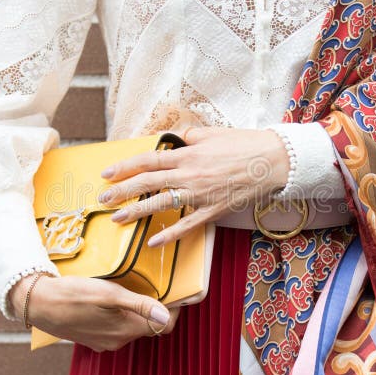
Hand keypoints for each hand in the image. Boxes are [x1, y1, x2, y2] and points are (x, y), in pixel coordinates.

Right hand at [9, 275, 179, 351]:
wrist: (38, 303)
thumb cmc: (74, 295)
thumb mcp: (110, 294)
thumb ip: (140, 305)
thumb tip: (166, 316)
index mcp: (126, 330)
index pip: (163, 326)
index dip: (172, 309)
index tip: (174, 291)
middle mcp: (118, 340)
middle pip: (148, 325)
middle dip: (154, 307)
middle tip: (155, 283)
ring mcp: (104, 341)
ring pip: (131, 325)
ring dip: (135, 309)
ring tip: (132, 286)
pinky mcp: (92, 337)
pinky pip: (114, 326)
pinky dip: (119, 313)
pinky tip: (110, 298)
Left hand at [96, 126, 290, 246]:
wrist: (272, 161)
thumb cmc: (244, 144)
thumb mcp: (212, 133)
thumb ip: (188, 138)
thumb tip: (173, 140)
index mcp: (187, 154)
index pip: (148, 160)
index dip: (124, 167)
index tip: (106, 174)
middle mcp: (189, 175)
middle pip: (147, 183)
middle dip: (122, 191)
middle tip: (103, 199)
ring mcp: (200, 195)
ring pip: (161, 204)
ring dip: (137, 212)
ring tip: (117, 219)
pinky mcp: (213, 211)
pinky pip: (187, 224)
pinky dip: (170, 234)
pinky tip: (153, 241)